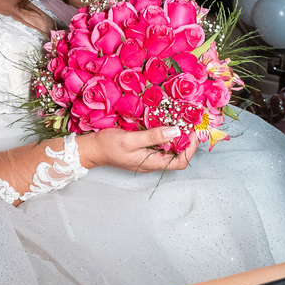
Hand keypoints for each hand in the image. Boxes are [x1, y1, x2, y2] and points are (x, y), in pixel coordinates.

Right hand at [78, 126, 198, 172]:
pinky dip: (167, 134)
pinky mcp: (143, 150)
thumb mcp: (130, 139)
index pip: (181, 161)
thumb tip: (175, 131)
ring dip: (178, 136)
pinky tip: (166, 123)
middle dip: (187, 141)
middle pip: (178, 156)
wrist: (91, 149)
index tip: (194, 131)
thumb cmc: (108, 146)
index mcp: (152, 163)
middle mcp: (153, 162)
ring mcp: (148, 157)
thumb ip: (153, 136)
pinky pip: (161, 145)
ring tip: (182, 121)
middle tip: (191, 123)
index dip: (190, 148)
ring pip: (170, 150)